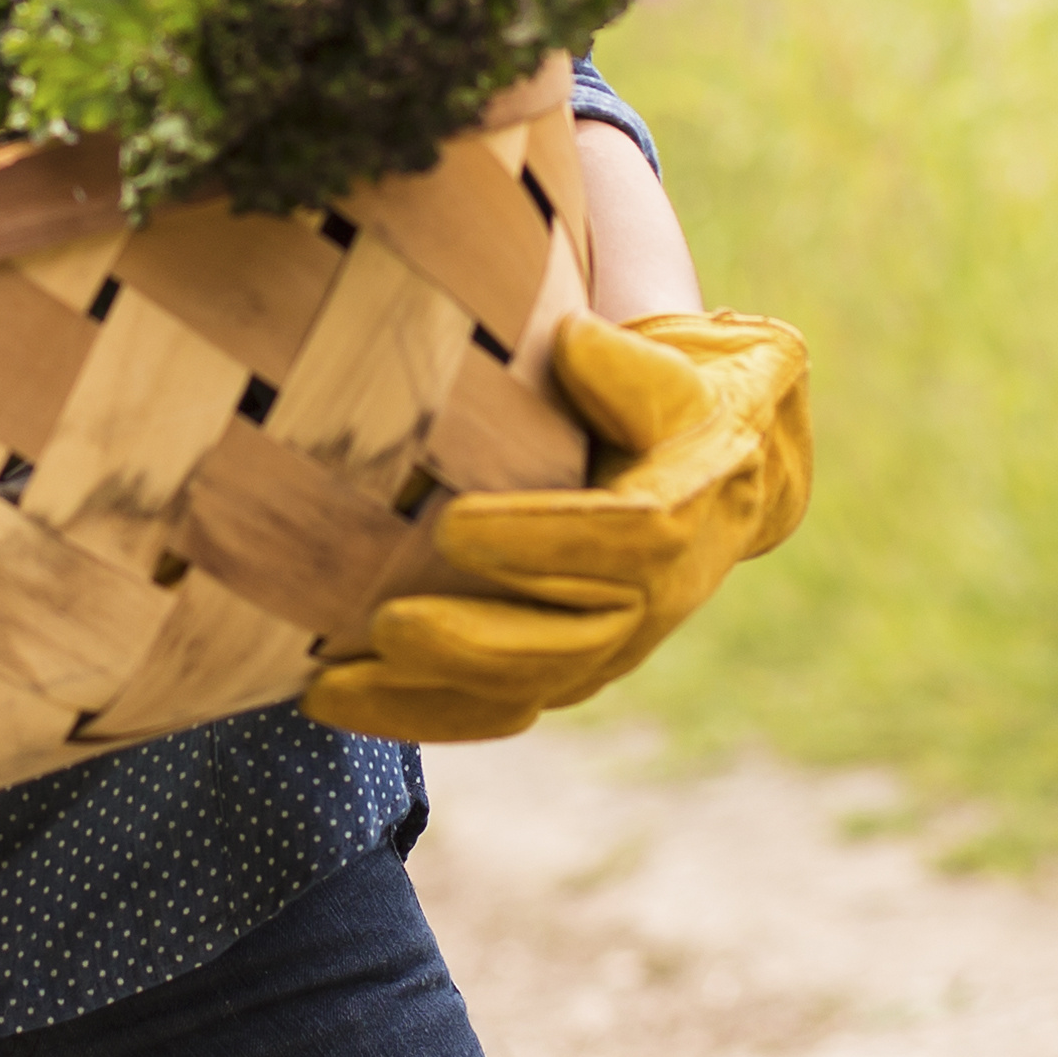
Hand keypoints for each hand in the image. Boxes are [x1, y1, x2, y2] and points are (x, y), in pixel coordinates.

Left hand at [302, 310, 810, 742]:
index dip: (538, 539)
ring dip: (422, 696)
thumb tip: (575, 343)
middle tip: (382, 626)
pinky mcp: (566, 672)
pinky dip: (417, 713)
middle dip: (469, 641)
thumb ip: (628, 366)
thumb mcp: (675, 370)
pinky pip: (495, 710)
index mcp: (681, 515)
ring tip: (329, 687)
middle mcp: (650, 600)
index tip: (450, 526)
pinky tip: (334, 703)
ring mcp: (607, 648)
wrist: (728, 472)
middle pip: (563, 643)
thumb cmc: (683, 401)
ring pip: (520, 691)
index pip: (620, 541)